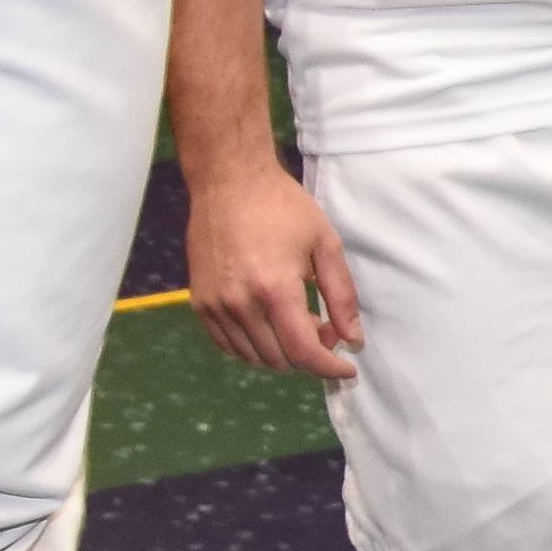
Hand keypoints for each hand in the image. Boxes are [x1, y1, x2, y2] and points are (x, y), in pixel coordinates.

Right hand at [185, 161, 362, 380]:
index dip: (329, 368)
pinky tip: (269, 323)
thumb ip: (341, 295)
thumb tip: (352, 338)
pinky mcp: (200, 302)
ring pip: (253, 357)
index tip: (346, 369)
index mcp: (275, 290)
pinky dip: (253, 345)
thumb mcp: (325, 244)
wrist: (228, 181)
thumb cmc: (282, 207)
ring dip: (282, 352)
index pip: (304, 352)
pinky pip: (228, 345)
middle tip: (324, 328)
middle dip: (309, 356)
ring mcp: (215, 305)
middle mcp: (240, 304)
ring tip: (297, 321)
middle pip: (279, 360)